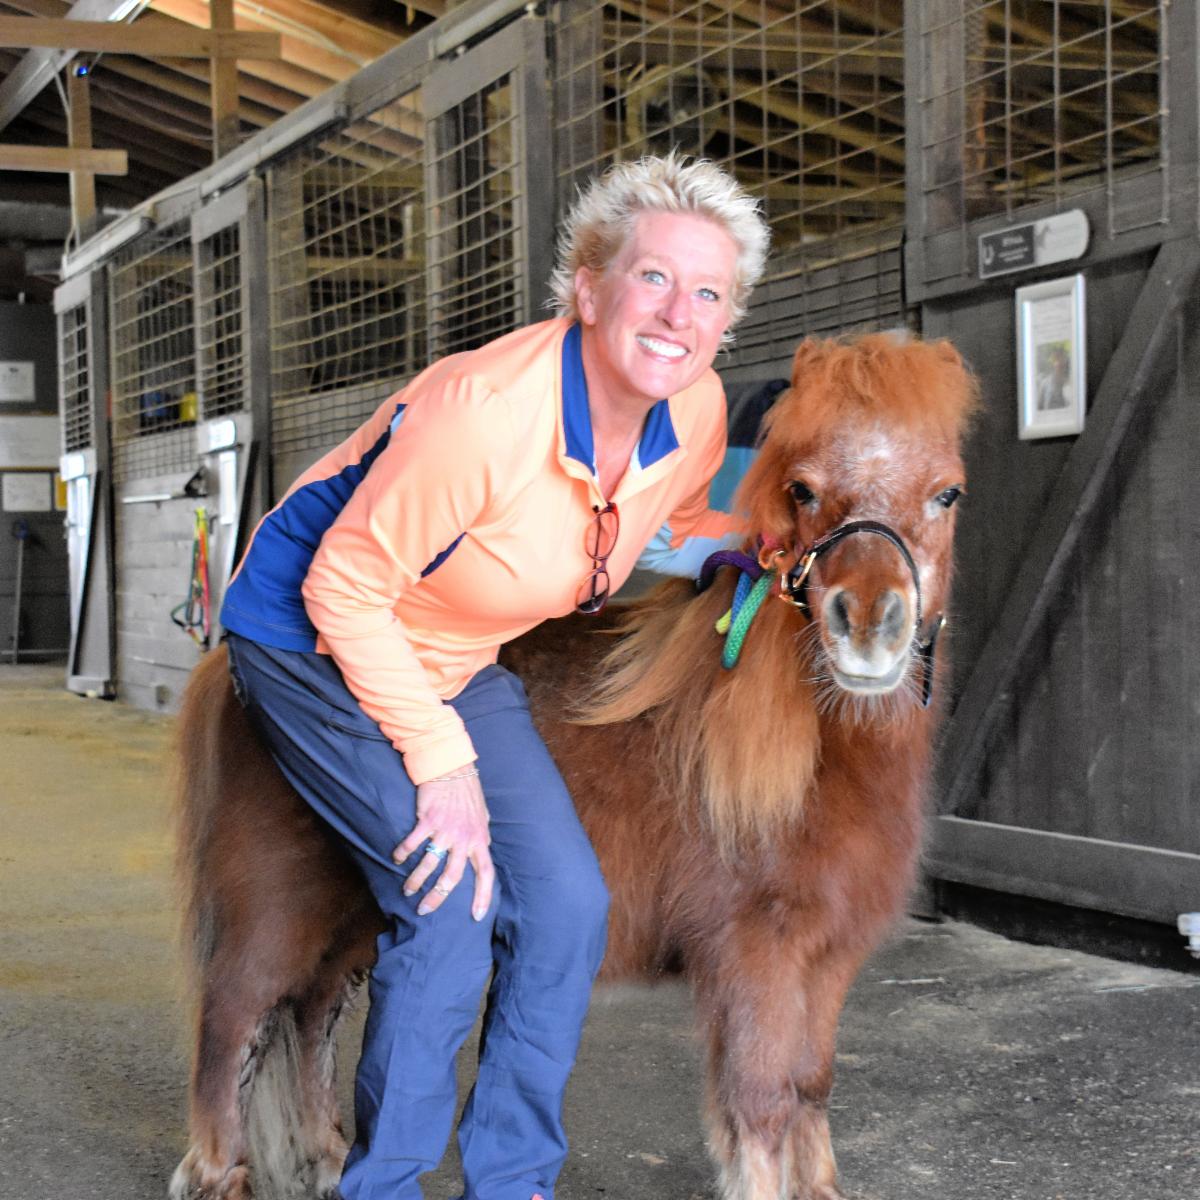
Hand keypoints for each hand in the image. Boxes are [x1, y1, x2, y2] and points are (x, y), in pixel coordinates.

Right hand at [394, 768, 493, 920]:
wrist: (452, 767)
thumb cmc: (467, 792)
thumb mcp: (481, 816)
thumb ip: (480, 834)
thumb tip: (482, 846)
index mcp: (480, 839)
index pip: (486, 873)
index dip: (482, 896)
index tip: (476, 916)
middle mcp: (464, 838)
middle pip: (452, 878)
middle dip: (437, 898)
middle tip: (424, 910)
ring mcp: (446, 830)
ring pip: (429, 865)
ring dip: (416, 881)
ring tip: (407, 889)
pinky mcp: (428, 820)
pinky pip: (412, 844)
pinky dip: (402, 855)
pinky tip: (396, 859)